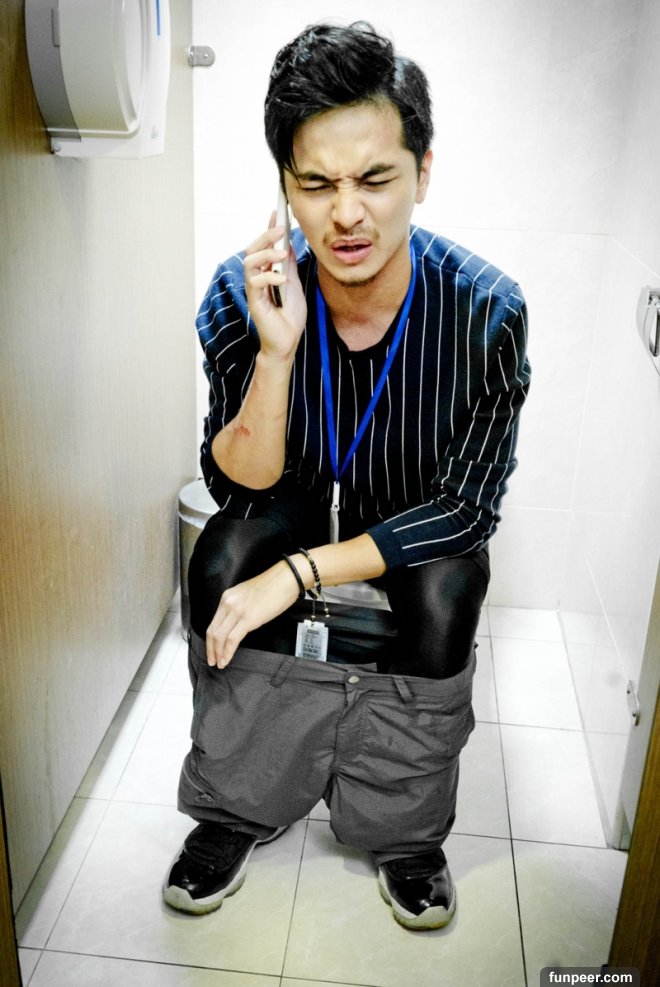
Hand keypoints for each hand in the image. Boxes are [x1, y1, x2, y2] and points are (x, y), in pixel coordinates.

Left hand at [205, 560, 299, 667]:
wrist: (286, 578)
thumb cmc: (273, 586)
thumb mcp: (248, 595)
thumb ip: (239, 607)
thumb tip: (237, 623)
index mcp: (227, 597)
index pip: (213, 622)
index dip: (210, 639)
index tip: (212, 650)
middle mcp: (228, 603)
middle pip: (212, 631)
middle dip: (210, 649)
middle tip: (212, 661)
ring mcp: (237, 611)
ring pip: (219, 637)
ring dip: (218, 653)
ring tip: (219, 664)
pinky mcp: (247, 619)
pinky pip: (232, 639)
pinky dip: (227, 652)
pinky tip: (226, 660)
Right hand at [243, 218, 306, 359]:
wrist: (288, 342)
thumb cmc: (290, 317)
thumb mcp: (294, 285)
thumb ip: (289, 266)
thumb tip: (288, 245)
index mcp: (266, 273)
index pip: (264, 246)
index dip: (268, 229)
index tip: (276, 213)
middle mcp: (257, 279)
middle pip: (252, 250)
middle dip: (265, 236)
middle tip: (280, 230)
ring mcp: (254, 290)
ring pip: (249, 262)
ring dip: (266, 255)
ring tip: (282, 255)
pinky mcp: (255, 302)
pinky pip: (255, 283)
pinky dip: (269, 277)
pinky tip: (282, 280)